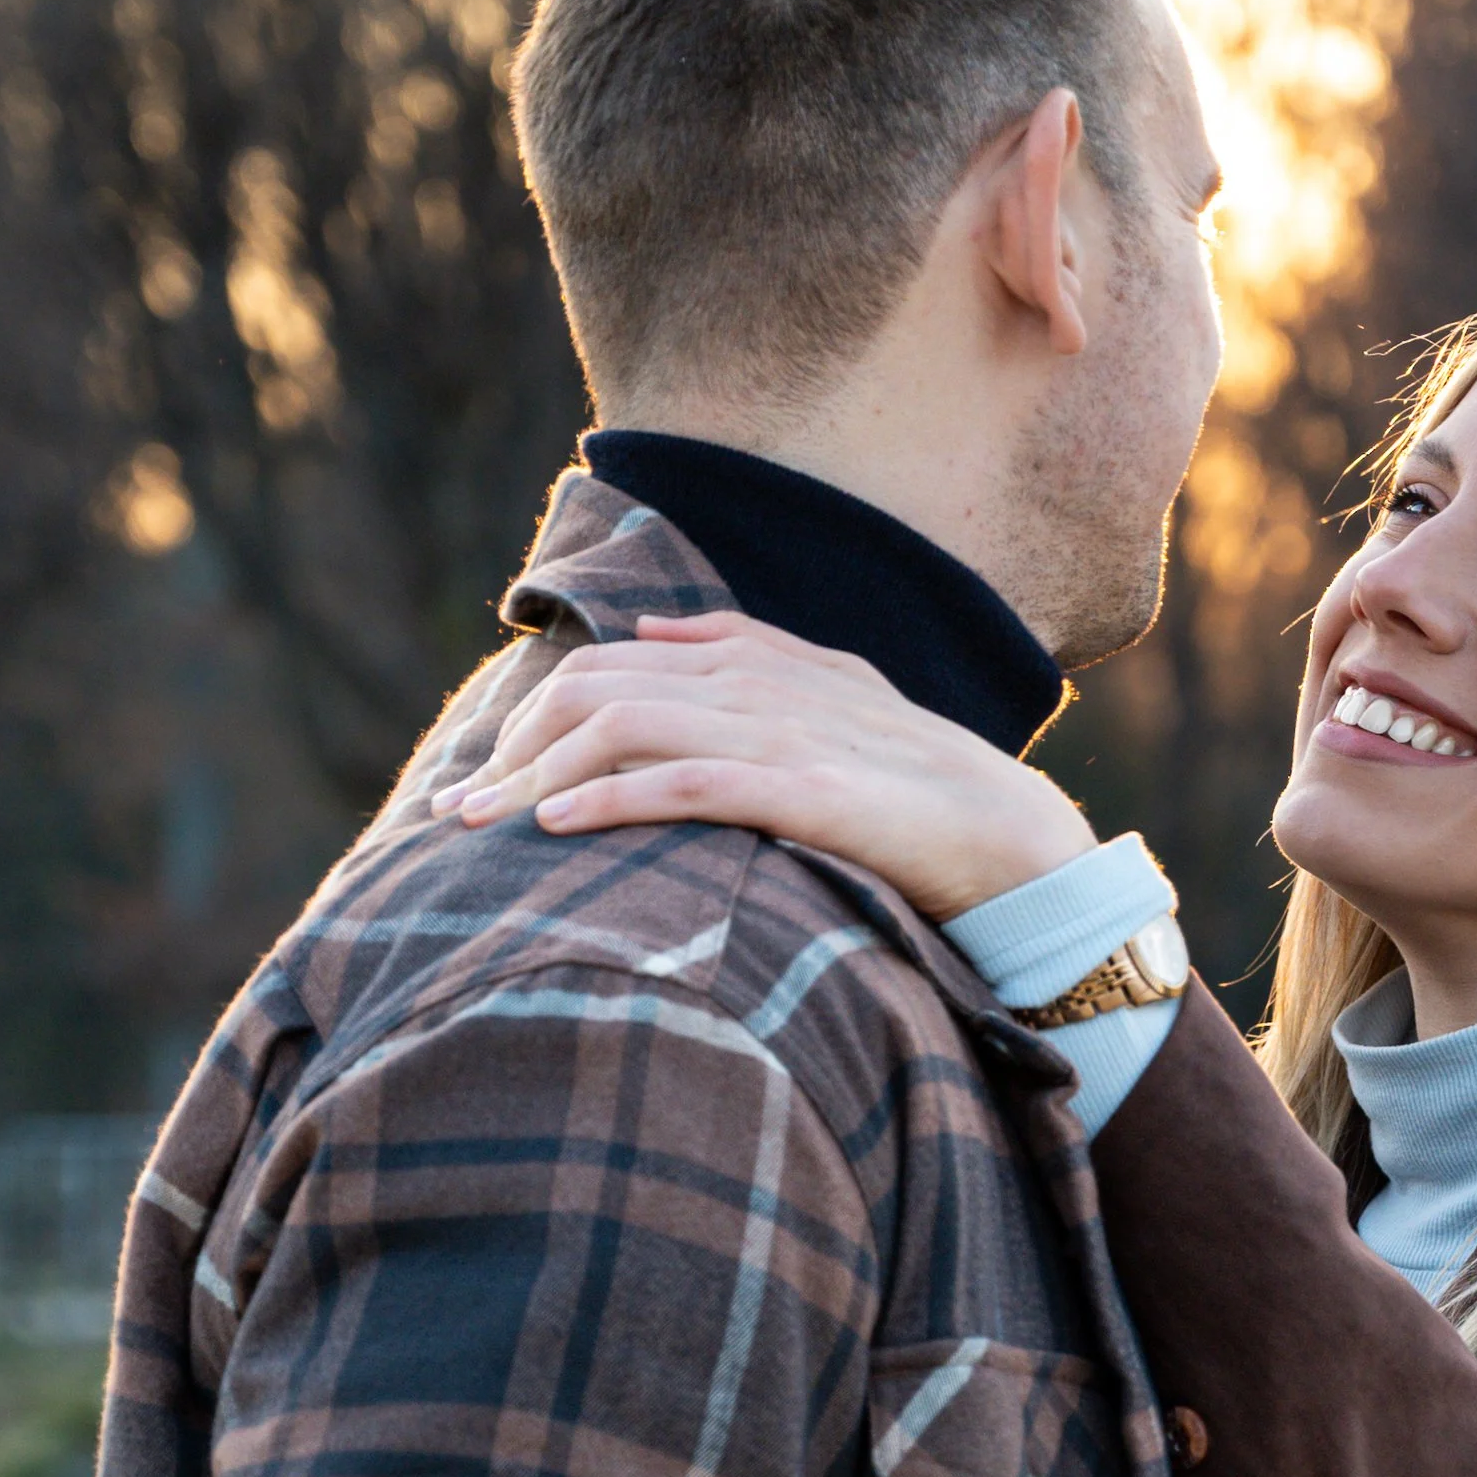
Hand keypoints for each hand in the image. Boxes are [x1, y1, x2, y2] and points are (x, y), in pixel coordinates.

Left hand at [433, 611, 1095, 920]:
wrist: (1016, 837)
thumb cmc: (920, 790)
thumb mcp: (830, 703)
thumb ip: (743, 660)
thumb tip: (646, 639)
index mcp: (762, 660)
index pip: (612, 667)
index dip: (535, 716)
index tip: (486, 778)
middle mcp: (761, 684)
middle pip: (595, 690)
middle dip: (512, 748)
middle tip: (460, 813)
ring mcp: (781, 733)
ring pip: (623, 729)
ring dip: (535, 777)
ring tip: (481, 825)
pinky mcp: (804, 790)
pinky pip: (683, 783)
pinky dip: (609, 801)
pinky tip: (556, 828)